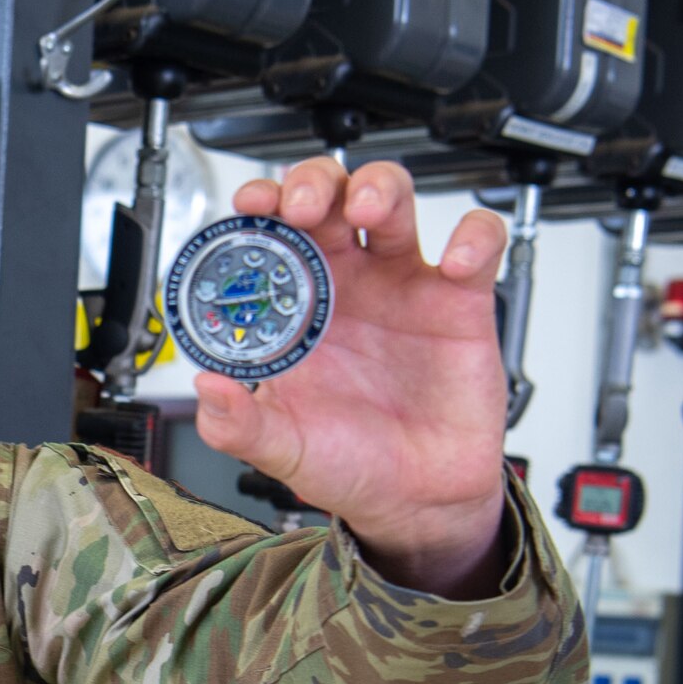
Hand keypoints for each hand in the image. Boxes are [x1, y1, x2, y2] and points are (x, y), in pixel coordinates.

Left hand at [196, 158, 510, 596]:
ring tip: (366, 210)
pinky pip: (476, 246)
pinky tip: (454, 265)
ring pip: (393, 200)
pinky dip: (472, 239)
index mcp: (298, 309)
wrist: (416, 499)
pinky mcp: (461, 301)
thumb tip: (206, 388)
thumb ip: (238, 424)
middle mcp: (348, 285)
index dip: (261, 208)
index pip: (273, 235)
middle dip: (313, 183)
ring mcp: (404, 286)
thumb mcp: (282, 448)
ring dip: (378, 188)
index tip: (250, 207)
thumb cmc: (350, 464)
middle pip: (329, 197)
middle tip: (302, 206)